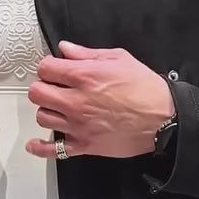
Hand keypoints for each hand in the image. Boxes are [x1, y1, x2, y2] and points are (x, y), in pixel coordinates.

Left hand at [26, 42, 175, 160]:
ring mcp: (78, 125)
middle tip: (53, 88)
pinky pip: (53, 149)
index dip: (48, 67)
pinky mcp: (84, 145)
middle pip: (37, 93)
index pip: (45, 68)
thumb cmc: (146, 89)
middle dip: (43, 87)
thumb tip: (66, 49)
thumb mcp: (119, 59)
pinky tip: (35, 143)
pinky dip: (41, 147)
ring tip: (57, 108)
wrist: (163, 120)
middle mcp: (76, 101)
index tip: (54, 70)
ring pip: (42, 117)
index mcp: (84, 76)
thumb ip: (87, 54)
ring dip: (47, 111)